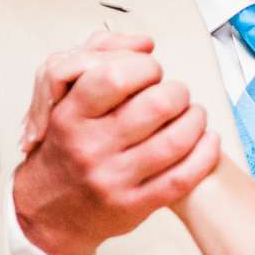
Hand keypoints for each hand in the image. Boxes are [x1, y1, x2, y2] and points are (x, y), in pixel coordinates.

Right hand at [13, 32, 218, 254]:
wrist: (47, 210)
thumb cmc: (63, 146)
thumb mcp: (60, 101)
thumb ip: (96, 61)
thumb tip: (146, 44)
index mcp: (70, 115)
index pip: (116, 76)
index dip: (145, 67)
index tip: (151, 72)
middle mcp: (90, 147)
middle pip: (156, 105)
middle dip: (177, 92)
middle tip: (176, 95)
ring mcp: (112, 179)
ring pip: (175, 141)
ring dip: (196, 120)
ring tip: (195, 115)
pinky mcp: (133, 205)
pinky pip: (182, 178)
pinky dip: (205, 154)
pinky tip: (207, 141)